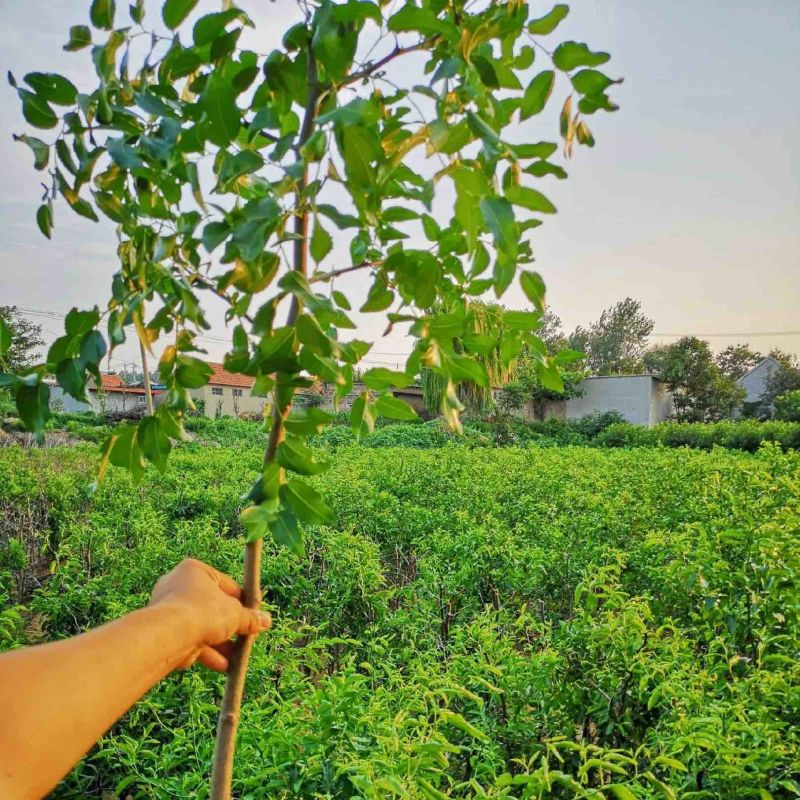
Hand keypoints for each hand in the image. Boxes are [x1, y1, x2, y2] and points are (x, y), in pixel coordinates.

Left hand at [149, 558, 270, 672]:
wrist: (167, 636)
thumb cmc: (202, 612)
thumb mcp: (235, 614)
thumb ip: (250, 618)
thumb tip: (266, 620)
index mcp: (195, 570)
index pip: (225, 585)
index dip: (242, 601)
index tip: (254, 614)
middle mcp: (178, 586)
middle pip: (213, 608)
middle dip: (230, 626)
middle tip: (246, 636)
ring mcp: (169, 610)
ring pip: (202, 627)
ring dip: (221, 643)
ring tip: (238, 656)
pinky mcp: (165, 633)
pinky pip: (191, 641)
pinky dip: (207, 653)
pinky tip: (224, 666)